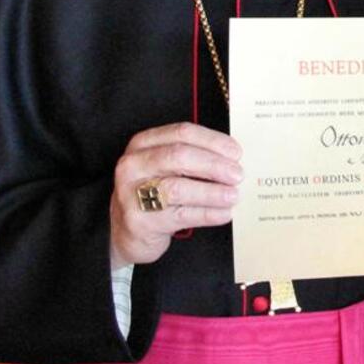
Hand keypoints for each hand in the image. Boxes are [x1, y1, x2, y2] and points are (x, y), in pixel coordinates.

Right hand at [109, 122, 242, 268]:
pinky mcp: (140, 221)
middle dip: (214, 165)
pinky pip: (180, 215)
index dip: (213, 141)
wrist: (126, 231)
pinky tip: (224, 213)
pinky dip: (207, 213)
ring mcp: (132, 194)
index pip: (182, 132)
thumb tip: (234, 158)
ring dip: (212, 191)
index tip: (236, 152)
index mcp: (143, 143)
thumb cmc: (154, 192)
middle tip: (237, 174)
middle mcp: (134, 165)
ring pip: (179, 187)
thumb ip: (194, 157)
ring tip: (233, 195)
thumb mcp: (166, 168)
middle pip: (179, 156)